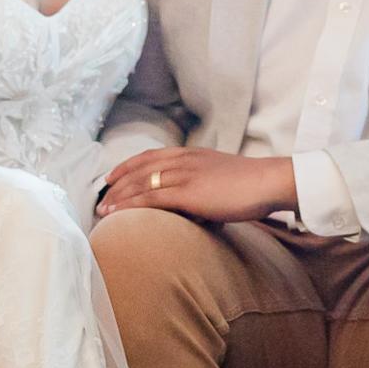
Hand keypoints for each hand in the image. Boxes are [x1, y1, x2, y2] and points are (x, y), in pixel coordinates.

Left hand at [96, 148, 294, 222]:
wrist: (268, 182)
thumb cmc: (251, 184)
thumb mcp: (221, 177)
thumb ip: (204, 184)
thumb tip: (197, 202)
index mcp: (190, 154)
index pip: (149, 157)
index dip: (126, 166)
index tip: (111, 176)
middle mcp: (182, 160)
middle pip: (138, 169)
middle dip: (116, 184)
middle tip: (100, 197)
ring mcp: (183, 175)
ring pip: (140, 183)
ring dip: (117, 196)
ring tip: (101, 209)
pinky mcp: (187, 192)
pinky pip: (150, 198)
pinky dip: (128, 205)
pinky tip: (115, 213)